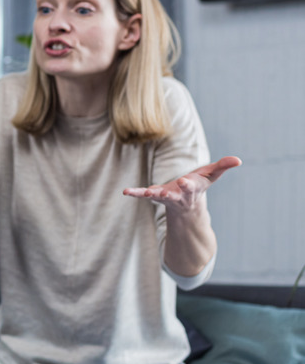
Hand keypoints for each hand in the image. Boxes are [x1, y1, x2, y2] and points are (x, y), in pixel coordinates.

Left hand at [122, 156, 241, 212]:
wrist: (187, 203)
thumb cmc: (200, 185)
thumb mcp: (211, 175)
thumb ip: (223, 166)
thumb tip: (238, 160)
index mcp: (192, 189)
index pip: (191, 187)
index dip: (188, 184)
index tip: (185, 180)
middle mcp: (179, 195)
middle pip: (176, 195)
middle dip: (171, 193)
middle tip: (165, 193)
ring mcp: (165, 197)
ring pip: (158, 197)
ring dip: (151, 195)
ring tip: (143, 194)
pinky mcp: (154, 195)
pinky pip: (143, 194)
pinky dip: (135, 193)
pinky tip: (125, 191)